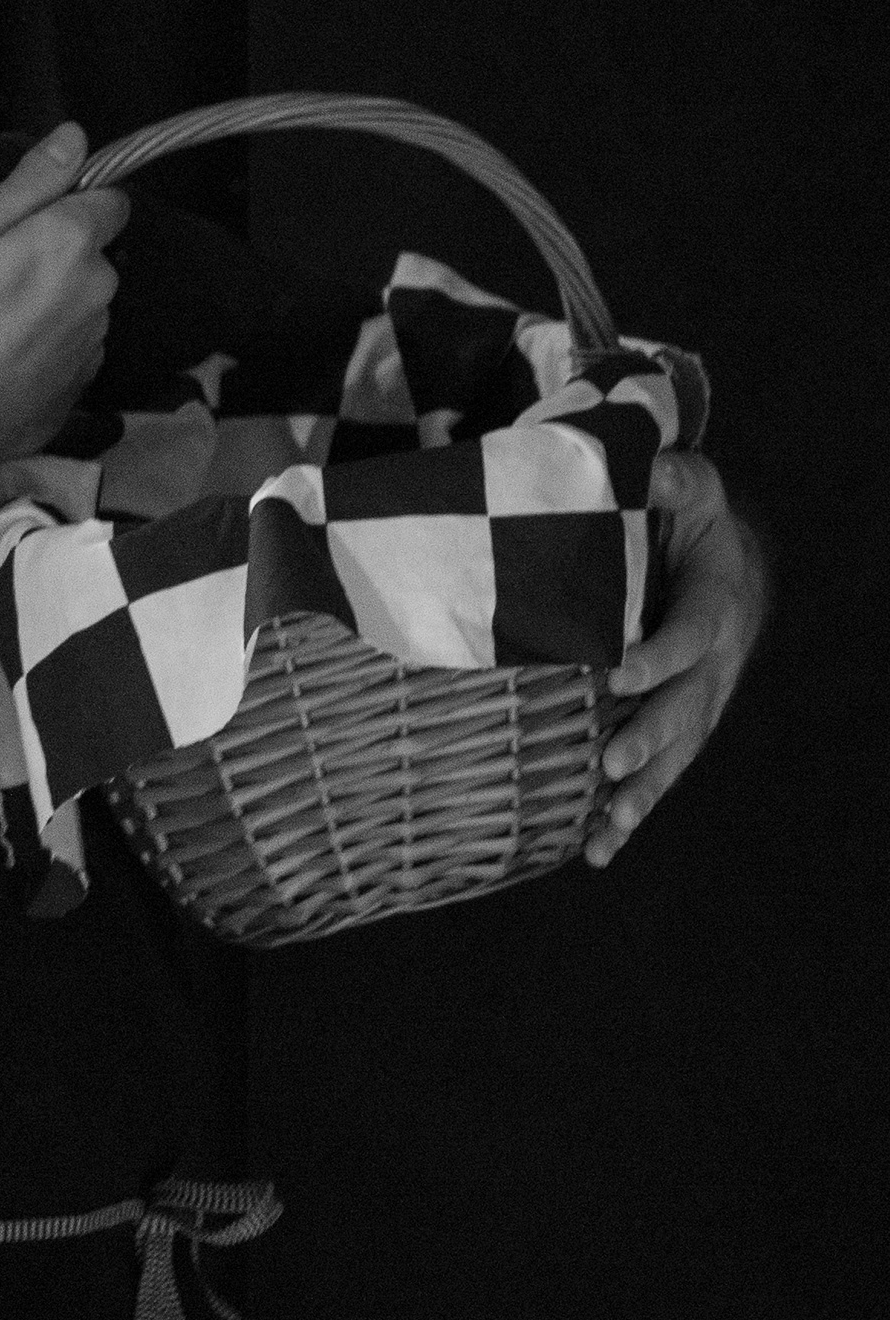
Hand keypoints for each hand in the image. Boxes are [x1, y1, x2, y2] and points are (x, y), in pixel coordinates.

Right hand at [0, 123, 127, 476]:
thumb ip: (29, 184)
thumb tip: (74, 137)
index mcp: (71, 240)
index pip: (112, 199)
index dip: (74, 204)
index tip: (33, 222)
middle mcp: (100, 283)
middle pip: (95, 251)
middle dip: (58, 255)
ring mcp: (98, 333)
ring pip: (85, 297)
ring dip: (55, 300)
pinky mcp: (88, 373)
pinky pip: (77, 338)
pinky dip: (52, 339)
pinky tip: (10, 352)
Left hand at [589, 450, 767, 865]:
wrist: (720, 560)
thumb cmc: (691, 521)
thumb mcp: (688, 487)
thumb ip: (669, 480)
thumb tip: (643, 468)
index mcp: (716, 606)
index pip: (689, 636)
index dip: (657, 657)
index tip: (614, 673)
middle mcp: (713, 663)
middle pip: (686, 708)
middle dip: (649, 738)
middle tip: (611, 765)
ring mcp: (698, 699)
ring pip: (676, 754)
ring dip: (642, 794)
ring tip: (608, 829)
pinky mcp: (676, 723)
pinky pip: (659, 771)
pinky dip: (630, 813)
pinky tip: (598, 851)